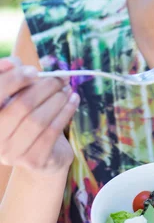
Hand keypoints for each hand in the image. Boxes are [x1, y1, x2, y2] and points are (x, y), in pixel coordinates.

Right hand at [0, 57, 79, 174]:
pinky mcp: (33, 160)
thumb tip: (13, 62)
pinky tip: (74, 100)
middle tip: (61, 77)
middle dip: (45, 87)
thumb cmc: (26, 117)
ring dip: (58, 99)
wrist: (42, 154)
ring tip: (67, 88)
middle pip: (22, 106)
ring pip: (38, 119)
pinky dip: (66, 112)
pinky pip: (52, 132)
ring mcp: (12, 153)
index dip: (14, 79)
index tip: (34, 71)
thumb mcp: (16, 95)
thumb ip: (11, 77)